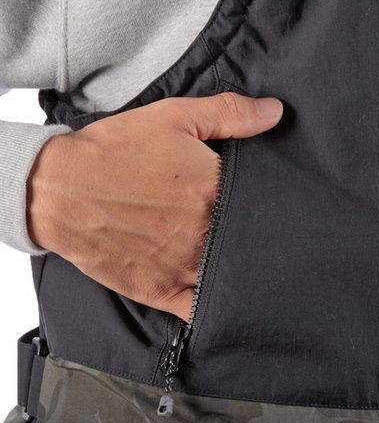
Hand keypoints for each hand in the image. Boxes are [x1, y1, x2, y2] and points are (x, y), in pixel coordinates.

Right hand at [26, 92, 282, 320]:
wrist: (59, 189)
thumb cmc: (116, 151)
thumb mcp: (174, 117)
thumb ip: (230, 114)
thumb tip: (275, 112)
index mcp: (213, 192)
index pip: (261, 203)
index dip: (265, 202)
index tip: (265, 202)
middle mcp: (203, 235)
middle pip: (246, 241)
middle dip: (251, 234)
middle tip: (252, 229)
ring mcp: (183, 267)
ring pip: (229, 276)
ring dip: (237, 268)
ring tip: (242, 259)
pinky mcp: (160, 291)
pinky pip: (199, 309)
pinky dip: (213, 304)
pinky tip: (221, 294)